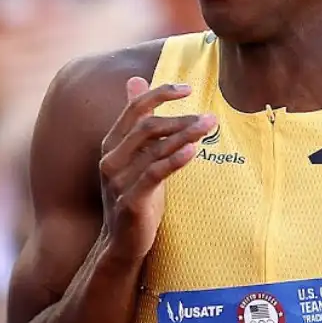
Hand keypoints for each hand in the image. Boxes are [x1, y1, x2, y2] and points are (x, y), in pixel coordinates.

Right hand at [98, 78, 214, 256]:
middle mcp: (111, 159)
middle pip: (148, 126)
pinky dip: (174, 160)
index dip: (160, 94)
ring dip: (185, 134)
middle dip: (181, 118)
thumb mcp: (135, 156)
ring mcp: (119, 181)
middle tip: (210, 118)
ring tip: (209, 126)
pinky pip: (154, 174)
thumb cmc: (135, 195)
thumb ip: (136, 122)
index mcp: (111, 144)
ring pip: (155, 148)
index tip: (188, 88)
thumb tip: (135, 80)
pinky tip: (193, 150)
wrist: (122, 242)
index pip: (134, 109)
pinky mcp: (130, 201)